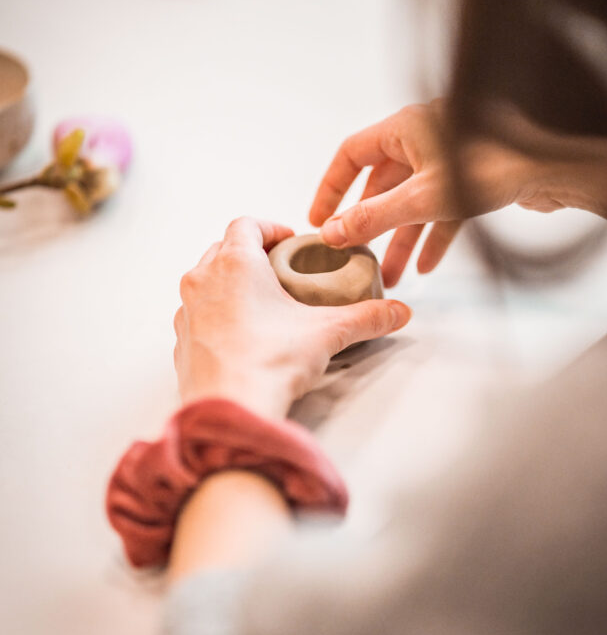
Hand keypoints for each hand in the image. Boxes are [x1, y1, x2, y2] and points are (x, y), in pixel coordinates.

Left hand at [174, 217, 410, 418]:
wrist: (230, 410)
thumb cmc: (271, 362)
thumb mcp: (328, 333)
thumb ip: (367, 318)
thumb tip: (397, 313)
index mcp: (235, 263)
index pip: (247, 224)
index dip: (270, 228)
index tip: (289, 242)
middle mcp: (203, 280)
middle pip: (224, 249)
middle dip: (252, 254)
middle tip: (279, 271)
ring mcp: (187, 311)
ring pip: (207, 281)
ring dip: (231, 283)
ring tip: (260, 303)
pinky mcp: (181, 342)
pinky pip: (197, 315)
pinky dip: (216, 314)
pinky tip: (241, 335)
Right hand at [310, 100, 606, 285]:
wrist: (558, 168)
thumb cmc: (492, 167)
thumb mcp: (421, 198)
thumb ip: (373, 217)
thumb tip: (332, 232)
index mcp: (404, 129)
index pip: (351, 155)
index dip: (331, 188)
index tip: (319, 219)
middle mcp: (424, 139)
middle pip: (382, 185)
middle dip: (371, 225)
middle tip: (355, 255)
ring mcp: (448, 160)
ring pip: (412, 202)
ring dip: (401, 239)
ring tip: (391, 274)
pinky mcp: (471, 179)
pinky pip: (441, 210)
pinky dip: (432, 235)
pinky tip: (427, 265)